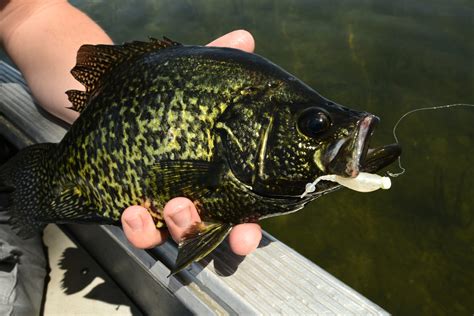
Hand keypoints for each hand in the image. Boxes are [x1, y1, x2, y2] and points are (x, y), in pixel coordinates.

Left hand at [122, 30, 261, 255]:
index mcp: (220, 171)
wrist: (101, 95)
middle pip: (218, 229)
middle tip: (223, 229)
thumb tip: (244, 37)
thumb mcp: (188, 74)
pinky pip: (140, 230)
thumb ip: (216, 58)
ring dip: (181, 228)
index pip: (243, 206)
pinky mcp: (133, 205)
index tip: (250, 233)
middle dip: (224, 239)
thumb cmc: (157, 90)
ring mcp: (164, 203)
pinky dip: (140, 227)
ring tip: (175, 205)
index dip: (249, 227)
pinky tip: (133, 209)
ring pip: (178, 234)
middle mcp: (196, 193)